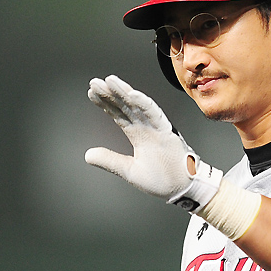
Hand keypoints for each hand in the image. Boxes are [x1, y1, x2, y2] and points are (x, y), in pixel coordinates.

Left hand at [85, 75, 221, 211]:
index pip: (119, 115)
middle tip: (94, 82)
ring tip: (109, 81)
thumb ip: (110, 160)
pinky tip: (132, 94)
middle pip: (126, 106)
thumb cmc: (163, 180)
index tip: (91, 93)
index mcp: (139, 136)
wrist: (183, 189)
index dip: (106, 104)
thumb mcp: (129, 171)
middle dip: (111, 94)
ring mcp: (157, 129)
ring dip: (124, 92)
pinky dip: (144, 104)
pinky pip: (155, 115)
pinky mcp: (167, 132)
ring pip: (138, 106)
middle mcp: (147, 129)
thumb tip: (88, 155)